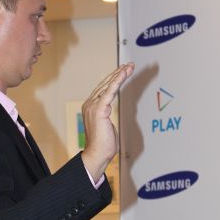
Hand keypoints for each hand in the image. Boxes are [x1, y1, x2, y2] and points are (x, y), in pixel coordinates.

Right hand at [81, 63, 134, 182]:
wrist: (97, 154)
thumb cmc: (103, 144)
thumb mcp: (105, 126)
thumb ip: (106, 116)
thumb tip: (110, 113)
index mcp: (90, 107)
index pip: (102, 89)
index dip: (112, 79)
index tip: (122, 72)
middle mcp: (90, 104)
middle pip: (105, 84)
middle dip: (117, 73)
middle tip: (128, 65)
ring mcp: (93, 106)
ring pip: (108, 86)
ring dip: (120, 74)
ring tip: (129, 67)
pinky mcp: (99, 109)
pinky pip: (110, 91)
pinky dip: (117, 81)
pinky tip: (123, 74)